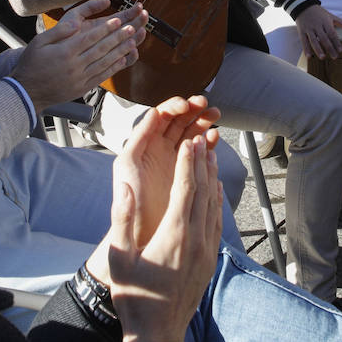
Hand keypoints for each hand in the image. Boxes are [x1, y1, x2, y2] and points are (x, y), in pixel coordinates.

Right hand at [12, 0, 142, 108]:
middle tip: (132, 27)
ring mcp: (80, 78)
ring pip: (105, 62)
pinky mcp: (82, 88)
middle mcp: (75, 65)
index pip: (90, 38)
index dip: (106, 28)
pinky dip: (114, 67)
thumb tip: (75, 25)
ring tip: (133, 41)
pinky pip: (102, 76)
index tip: (118, 20)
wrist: (27, 92)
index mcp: (65, 52)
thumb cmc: (31, 64)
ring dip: (120, 51)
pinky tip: (122, 60)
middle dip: (118, 37)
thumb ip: (58, 32)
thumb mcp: (38, 42)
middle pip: (101, 49)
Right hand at [98, 134, 222, 341]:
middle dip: (203, 163)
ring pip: (214, 205)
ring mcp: (206, 250)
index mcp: (174, 234)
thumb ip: (122, 219)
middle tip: (201, 139)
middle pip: (204, 192)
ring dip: (212, 179)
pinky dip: (217, 201)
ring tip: (210, 157)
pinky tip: (215, 191)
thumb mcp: (119, 257)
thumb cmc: (134, 296)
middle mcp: (196, 239)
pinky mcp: (210, 260)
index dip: (188, 163)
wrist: (158, 332)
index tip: (189, 142)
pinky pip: (217, 222)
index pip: (186, 189)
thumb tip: (126, 187)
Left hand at [111, 95, 221, 250]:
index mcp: (141, 146)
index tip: (186, 104)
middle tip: (205, 104)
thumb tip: (148, 120)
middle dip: (191, 110)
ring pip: (189, 133)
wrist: (142, 237)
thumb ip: (136, 145)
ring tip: (215, 116)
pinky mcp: (186, 173)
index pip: (158, 118)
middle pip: (176, 121)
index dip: (172, 107)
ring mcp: (172, 161)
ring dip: (202, 121)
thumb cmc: (130, 208)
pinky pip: (199, 152)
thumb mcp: (126, 173)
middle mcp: (157, 150)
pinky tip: (214, 138)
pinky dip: (208, 142)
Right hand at [294, 5, 341, 59]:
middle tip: (335, 57)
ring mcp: (309, 28)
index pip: (332, 33)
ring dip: (318, 49)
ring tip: (323, 57)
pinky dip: (306, 49)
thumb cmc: (320, 13)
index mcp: (325, 21)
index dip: (336, 42)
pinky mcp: (301, 31)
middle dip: (329, 48)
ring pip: (313, 40)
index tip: (341, 50)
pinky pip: (304, 41)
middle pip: (324, 38)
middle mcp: (317, 25)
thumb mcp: (331, 16)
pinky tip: (309, 57)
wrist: (303, 6)